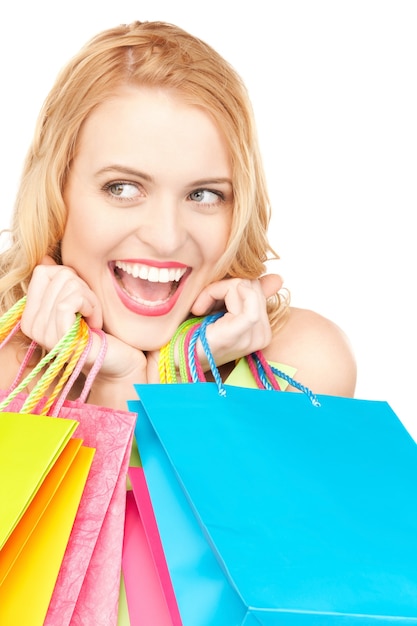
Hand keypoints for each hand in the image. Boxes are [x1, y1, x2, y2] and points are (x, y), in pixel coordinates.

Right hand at [20, 257, 148, 398]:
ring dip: (91, 299)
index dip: (70, 277)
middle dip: (84, 287)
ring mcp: (44, 334)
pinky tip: (96, 322)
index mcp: (31, 314)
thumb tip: (45, 259)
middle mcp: (32, 326)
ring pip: (67, 286)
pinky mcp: (60, 339)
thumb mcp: (80, 300)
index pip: (43, 271)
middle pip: (58, 275)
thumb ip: (60, 283)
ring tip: (94, 318)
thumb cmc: (101, 330)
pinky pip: (70, 302)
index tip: (83, 298)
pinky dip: (91, 307)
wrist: (119, 359)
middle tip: (92, 310)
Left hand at [190, 274, 282, 367]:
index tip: (208, 300)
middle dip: (223, 285)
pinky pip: (241, 294)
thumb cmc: (192, 336)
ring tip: (199, 308)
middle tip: (200, 304)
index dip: (231, 285)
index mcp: (262, 330)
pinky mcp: (239, 333)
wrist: (173, 359)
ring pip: (245, 286)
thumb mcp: (222, 310)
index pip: (258, 288)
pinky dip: (215, 293)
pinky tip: (198, 309)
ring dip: (216, 289)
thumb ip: (246, 294)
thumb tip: (278, 279)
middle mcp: (263, 335)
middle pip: (253, 285)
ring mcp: (253, 337)